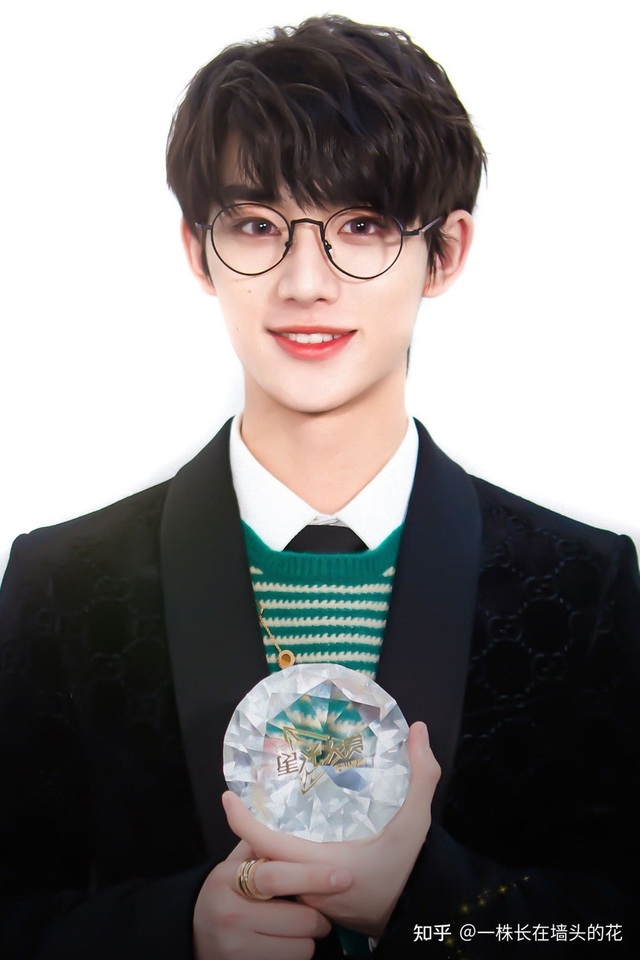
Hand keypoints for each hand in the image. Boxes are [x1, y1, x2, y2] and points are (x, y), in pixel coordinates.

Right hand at [193, 838, 352, 959]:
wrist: (195, 936)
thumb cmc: (227, 893)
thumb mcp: (233, 864)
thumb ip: (252, 843)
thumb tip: (237, 800)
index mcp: (227, 879)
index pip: (275, 877)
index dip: (312, 876)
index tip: (344, 876)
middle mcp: (229, 914)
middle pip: (299, 919)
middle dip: (319, 916)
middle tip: (319, 913)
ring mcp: (235, 947)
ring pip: (301, 947)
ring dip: (308, 938)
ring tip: (297, 929)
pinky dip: (296, 954)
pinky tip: (285, 945)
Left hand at [223, 721, 439, 938]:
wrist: (414, 918)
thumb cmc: (411, 872)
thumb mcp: (417, 824)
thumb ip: (421, 777)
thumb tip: (419, 730)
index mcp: (325, 865)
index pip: (269, 845)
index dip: (243, 822)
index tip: (227, 797)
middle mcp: (310, 886)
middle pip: (262, 859)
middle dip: (248, 830)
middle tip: (242, 798)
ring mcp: (310, 900)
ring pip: (272, 873)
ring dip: (261, 846)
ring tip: (257, 813)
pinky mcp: (314, 905)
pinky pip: (284, 883)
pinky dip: (277, 861)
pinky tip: (282, 838)